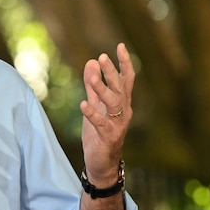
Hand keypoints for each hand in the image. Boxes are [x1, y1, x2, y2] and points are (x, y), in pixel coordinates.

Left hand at [79, 43, 134, 184]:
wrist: (101, 163)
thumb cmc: (99, 133)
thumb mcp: (95, 105)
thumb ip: (93, 85)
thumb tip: (91, 62)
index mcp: (122, 103)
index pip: (127, 79)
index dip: (124, 63)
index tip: (120, 46)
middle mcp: (124, 111)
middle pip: (120, 88)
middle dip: (111, 72)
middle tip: (102, 57)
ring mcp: (118, 124)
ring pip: (113, 103)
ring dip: (102, 89)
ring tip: (91, 76)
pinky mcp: (108, 136)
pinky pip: (101, 123)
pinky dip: (92, 113)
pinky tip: (83, 104)